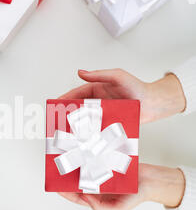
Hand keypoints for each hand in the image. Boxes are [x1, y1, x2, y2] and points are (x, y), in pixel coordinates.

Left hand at [59, 164, 184, 209]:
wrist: (151, 181)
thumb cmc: (136, 197)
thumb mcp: (117, 209)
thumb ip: (100, 207)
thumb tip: (85, 198)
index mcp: (97, 198)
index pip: (76, 196)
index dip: (65, 192)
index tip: (56, 187)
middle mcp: (97, 185)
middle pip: (77, 181)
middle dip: (67, 176)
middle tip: (58, 169)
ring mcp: (101, 173)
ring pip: (84, 169)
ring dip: (76, 165)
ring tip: (66, 159)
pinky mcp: (107, 162)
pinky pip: (95, 159)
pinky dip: (88, 156)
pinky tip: (81, 152)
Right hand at [60, 69, 185, 123]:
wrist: (153, 103)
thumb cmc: (137, 87)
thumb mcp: (117, 76)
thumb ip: (99, 75)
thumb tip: (81, 73)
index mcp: (97, 88)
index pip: (78, 93)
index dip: (66, 98)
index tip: (56, 103)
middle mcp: (99, 101)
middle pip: (79, 107)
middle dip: (68, 112)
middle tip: (57, 118)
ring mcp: (104, 113)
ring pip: (86, 118)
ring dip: (76, 124)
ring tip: (67, 129)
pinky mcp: (110, 123)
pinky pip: (97, 127)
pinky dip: (89, 132)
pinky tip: (83, 137)